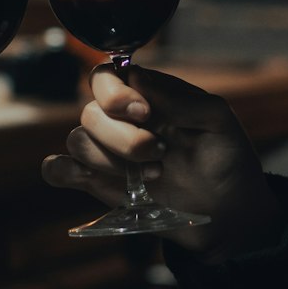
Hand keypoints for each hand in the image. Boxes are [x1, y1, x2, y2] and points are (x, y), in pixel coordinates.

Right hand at [42, 64, 282, 258]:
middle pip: (91, 113)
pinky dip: (63, 170)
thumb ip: (179, 97)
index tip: (144, 113)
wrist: (229, 213)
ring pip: (78, 142)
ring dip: (110, 160)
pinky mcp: (98, 184)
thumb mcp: (217, 120)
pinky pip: (58, 169)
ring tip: (152, 176)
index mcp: (146, 97)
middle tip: (159, 154)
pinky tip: (89, 178)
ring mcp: (108, 153)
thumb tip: (136, 76)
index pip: (106, 77)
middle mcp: (121, 121)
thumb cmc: (226, 159)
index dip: (115, 93)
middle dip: (123, 138)